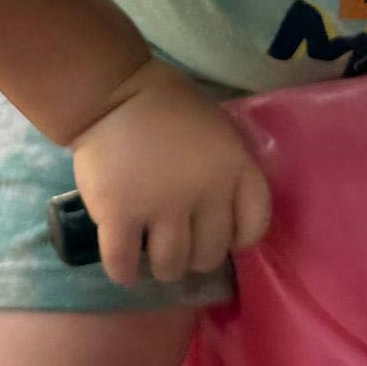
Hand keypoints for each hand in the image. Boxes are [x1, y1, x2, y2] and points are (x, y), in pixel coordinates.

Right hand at [71, 60, 271, 286]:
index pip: (255, 226)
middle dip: (195, 257)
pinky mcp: (119, 215)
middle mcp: (205, 193)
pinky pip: (124, 263)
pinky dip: (124, 272)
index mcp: (235, 167)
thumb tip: (224, 217)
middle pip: (209, 255)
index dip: (239, 239)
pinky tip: (124, 269)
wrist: (111, 93)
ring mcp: (161, 207)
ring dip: (163, 268)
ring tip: (153, 257)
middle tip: (180, 247)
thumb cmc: (167, 107)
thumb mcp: (218, 130)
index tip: (223, 237)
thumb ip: (228, 171)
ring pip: (171, 266)